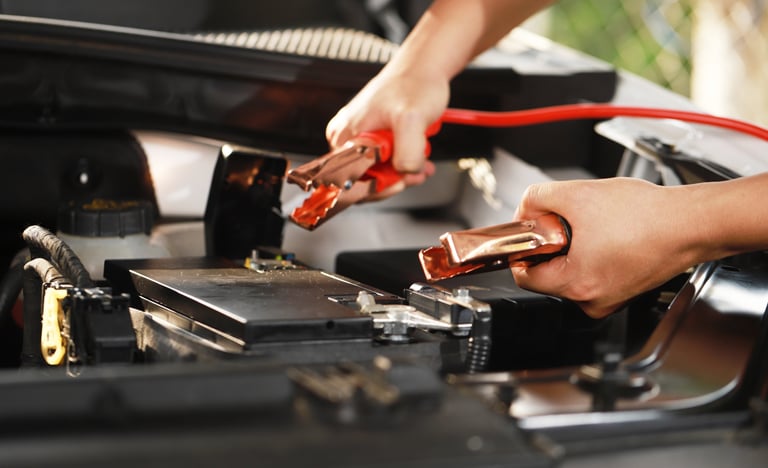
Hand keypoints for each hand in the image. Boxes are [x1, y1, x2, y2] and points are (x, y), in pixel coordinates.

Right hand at [325, 67, 448, 197]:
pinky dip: (404, 162)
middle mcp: (346, 139)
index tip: (401, 182)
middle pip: (366, 179)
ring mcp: (359, 138)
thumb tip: (405, 173)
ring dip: (403, 171)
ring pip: (378, 172)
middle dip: (395, 179)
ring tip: (422, 160)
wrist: (423, 69)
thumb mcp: (412, 118)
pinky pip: (385, 162)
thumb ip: (408, 151)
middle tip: (417, 170)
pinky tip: (418, 156)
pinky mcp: (372, 138)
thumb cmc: (413, 84)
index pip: (351, 182)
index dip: (378, 188)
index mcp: (345, 137)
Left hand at [510, 177, 698, 317]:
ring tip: (592, 227)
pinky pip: (594, 274)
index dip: (522, 249)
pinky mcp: (624, 291)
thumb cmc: (646, 216)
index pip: (524, 277)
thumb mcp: (577, 194)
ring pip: (572, 273)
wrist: (690, 223)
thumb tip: (524, 209)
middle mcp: (592, 302)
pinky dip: (593, 255)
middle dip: (551, 246)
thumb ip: (537, 199)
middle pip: (548, 275)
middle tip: (564, 223)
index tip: (527, 234)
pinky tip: (608, 236)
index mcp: (576, 285)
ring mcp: (610, 299)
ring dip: (573, 249)